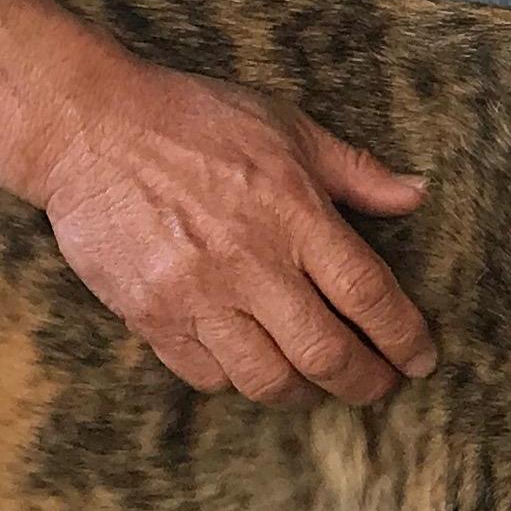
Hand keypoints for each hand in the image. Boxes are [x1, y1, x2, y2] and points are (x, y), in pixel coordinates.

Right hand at [30, 53, 436, 408]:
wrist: (89, 129)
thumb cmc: (192, 119)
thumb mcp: (286, 126)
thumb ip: (354, 170)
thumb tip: (416, 195)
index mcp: (293, 213)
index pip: (368, 294)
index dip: (403, 336)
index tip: (421, 359)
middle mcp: (250, 263)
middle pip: (326, 353)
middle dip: (366, 383)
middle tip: (381, 388)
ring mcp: (198, 296)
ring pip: (267, 380)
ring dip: (304, 392)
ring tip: (316, 384)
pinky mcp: (152, 317)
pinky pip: (208, 376)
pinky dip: (237, 380)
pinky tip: (250, 362)